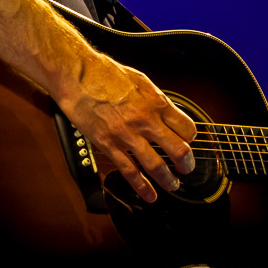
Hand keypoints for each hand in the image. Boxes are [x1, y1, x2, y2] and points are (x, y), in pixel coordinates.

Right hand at [59, 51, 195, 202]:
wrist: (76, 76)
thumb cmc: (105, 73)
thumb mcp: (141, 80)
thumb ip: (156, 100)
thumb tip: (168, 114)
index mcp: (156, 103)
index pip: (187, 128)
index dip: (191, 137)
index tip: (189, 141)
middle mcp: (145, 120)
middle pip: (178, 150)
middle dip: (186, 164)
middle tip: (187, 169)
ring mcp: (126, 135)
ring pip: (155, 166)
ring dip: (168, 180)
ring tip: (172, 184)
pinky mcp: (108, 145)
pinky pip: (129, 171)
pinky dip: (141, 186)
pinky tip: (149, 194)